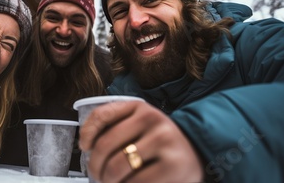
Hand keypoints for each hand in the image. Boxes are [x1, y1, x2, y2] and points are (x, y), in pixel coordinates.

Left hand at [79, 101, 203, 182]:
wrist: (198, 152)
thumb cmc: (160, 142)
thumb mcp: (140, 126)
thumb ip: (116, 127)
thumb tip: (86, 145)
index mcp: (139, 107)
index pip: (102, 115)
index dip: (87, 132)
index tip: (84, 147)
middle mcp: (152, 119)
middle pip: (105, 146)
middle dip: (95, 167)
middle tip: (96, 176)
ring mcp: (163, 141)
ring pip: (116, 167)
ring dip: (107, 181)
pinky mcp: (172, 165)